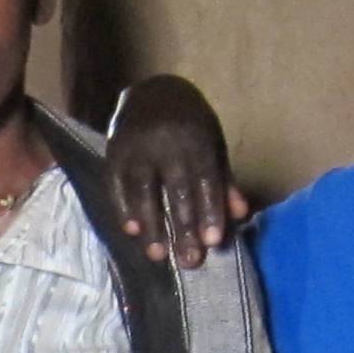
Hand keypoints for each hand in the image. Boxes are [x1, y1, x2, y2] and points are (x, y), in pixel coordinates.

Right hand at [103, 77, 247, 269]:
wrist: (151, 91)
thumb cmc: (189, 124)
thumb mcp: (212, 144)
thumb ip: (223, 179)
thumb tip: (240, 214)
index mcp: (196, 137)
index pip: (205, 180)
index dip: (209, 210)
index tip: (212, 241)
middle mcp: (165, 142)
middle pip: (175, 191)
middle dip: (182, 228)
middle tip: (189, 261)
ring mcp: (136, 148)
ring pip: (144, 191)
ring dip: (151, 225)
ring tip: (158, 255)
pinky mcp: (113, 153)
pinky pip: (117, 186)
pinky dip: (124, 210)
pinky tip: (132, 232)